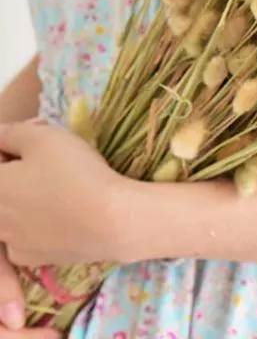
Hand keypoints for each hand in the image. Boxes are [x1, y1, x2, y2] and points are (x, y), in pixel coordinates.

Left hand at [0, 122, 127, 267]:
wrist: (110, 221)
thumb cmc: (75, 173)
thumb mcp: (45, 138)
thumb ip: (12, 133)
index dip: (13, 150)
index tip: (34, 144)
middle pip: (2, 189)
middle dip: (17, 175)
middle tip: (49, 164)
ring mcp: (11, 242)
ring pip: (9, 216)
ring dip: (25, 201)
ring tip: (57, 191)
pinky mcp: (32, 258)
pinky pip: (23, 239)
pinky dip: (34, 228)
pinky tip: (56, 218)